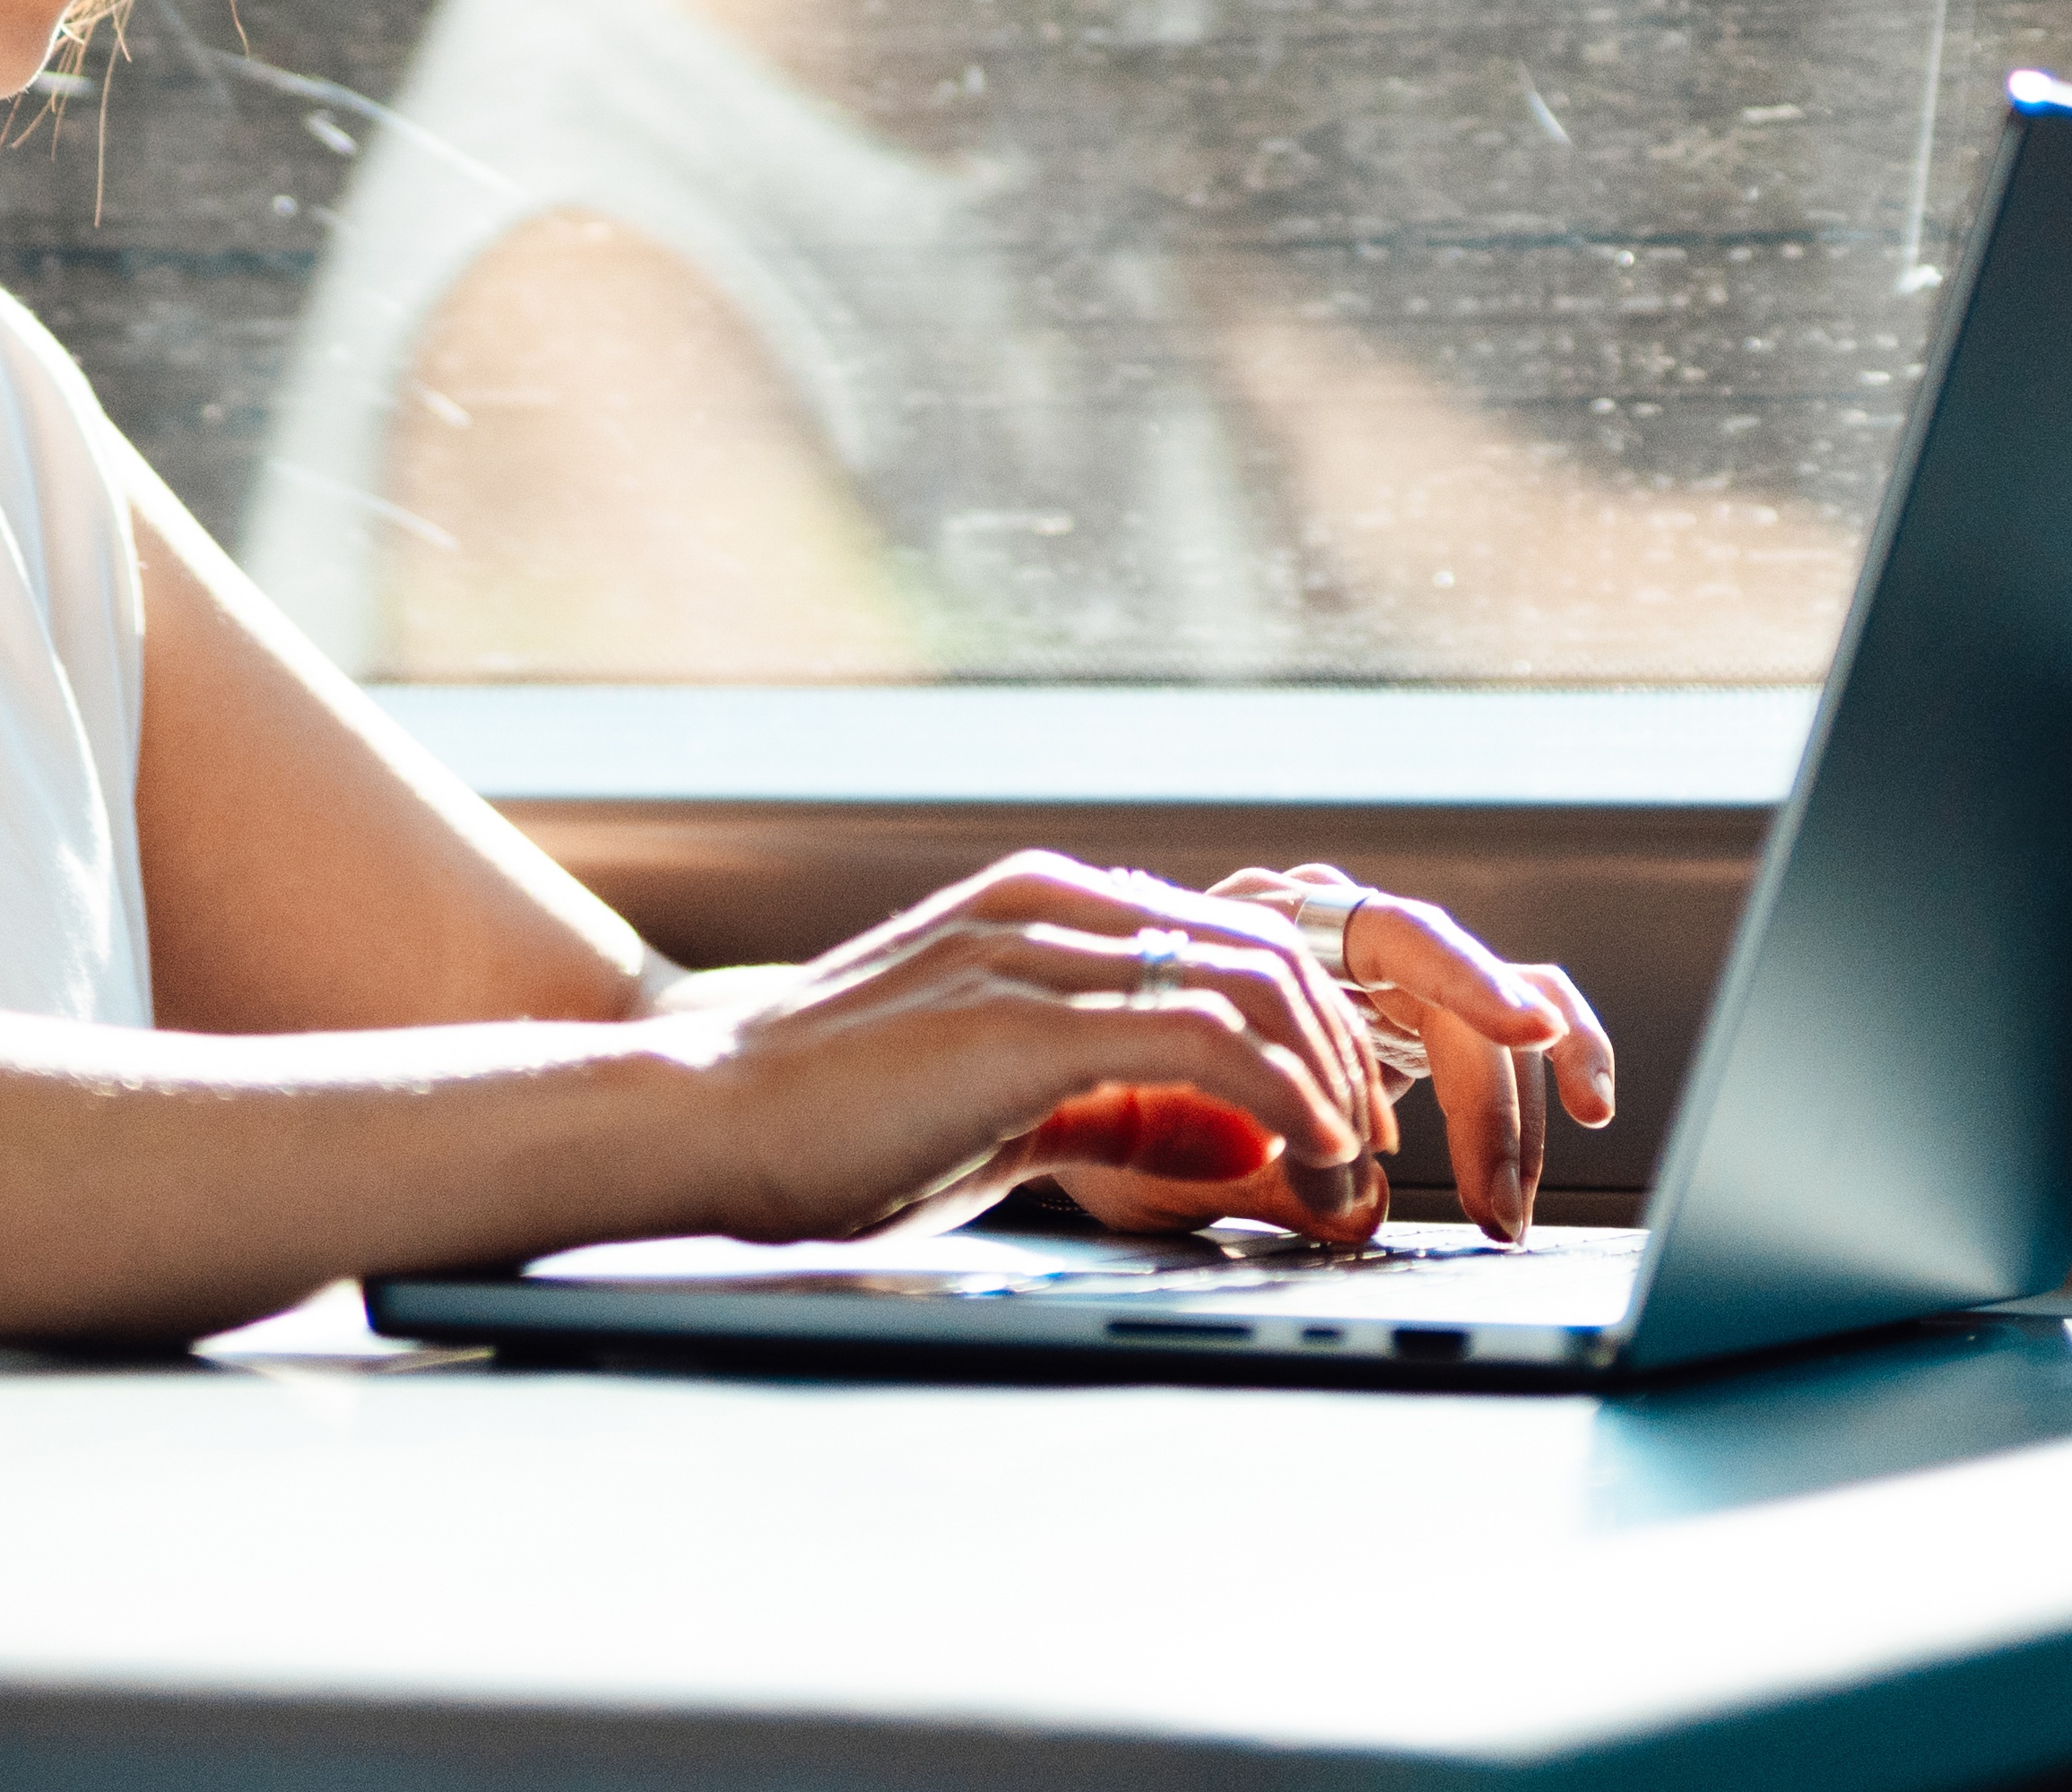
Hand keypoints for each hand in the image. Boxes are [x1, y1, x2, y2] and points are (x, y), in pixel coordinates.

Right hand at [656, 854, 1388, 1241]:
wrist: (707, 1125)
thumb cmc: (833, 1128)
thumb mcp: (1000, 1103)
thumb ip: (1108, 1103)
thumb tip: (1225, 1135)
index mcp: (1042, 907)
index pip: (1224, 938)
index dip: (1308, 1026)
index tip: (1340, 1115)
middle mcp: (1049, 904)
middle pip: (1265, 948)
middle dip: (1341, 1050)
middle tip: (1364, 1147)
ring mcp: (1036, 951)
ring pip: (1252, 981)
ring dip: (1326, 1081)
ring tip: (1343, 1167)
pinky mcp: (1025, 1021)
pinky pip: (1205, 1037)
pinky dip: (1283, 1097)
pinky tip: (1306, 1154)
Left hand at [1068, 868, 1615, 1247]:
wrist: (1054, 1087)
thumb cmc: (1094, 1099)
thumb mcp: (1150, 1141)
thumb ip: (1254, 1168)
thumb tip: (1359, 1212)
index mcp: (1269, 924)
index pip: (1399, 935)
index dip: (1468, 983)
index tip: (1525, 1035)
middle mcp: (1334, 932)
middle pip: (1457, 994)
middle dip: (1487, 1108)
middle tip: (1491, 1207)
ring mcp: (1377, 975)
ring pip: (1495, 1015)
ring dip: (1511, 1117)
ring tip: (1503, 1209)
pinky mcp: (1407, 1019)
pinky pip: (1501, 1029)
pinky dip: (1545, 1071)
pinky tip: (1588, 1107)